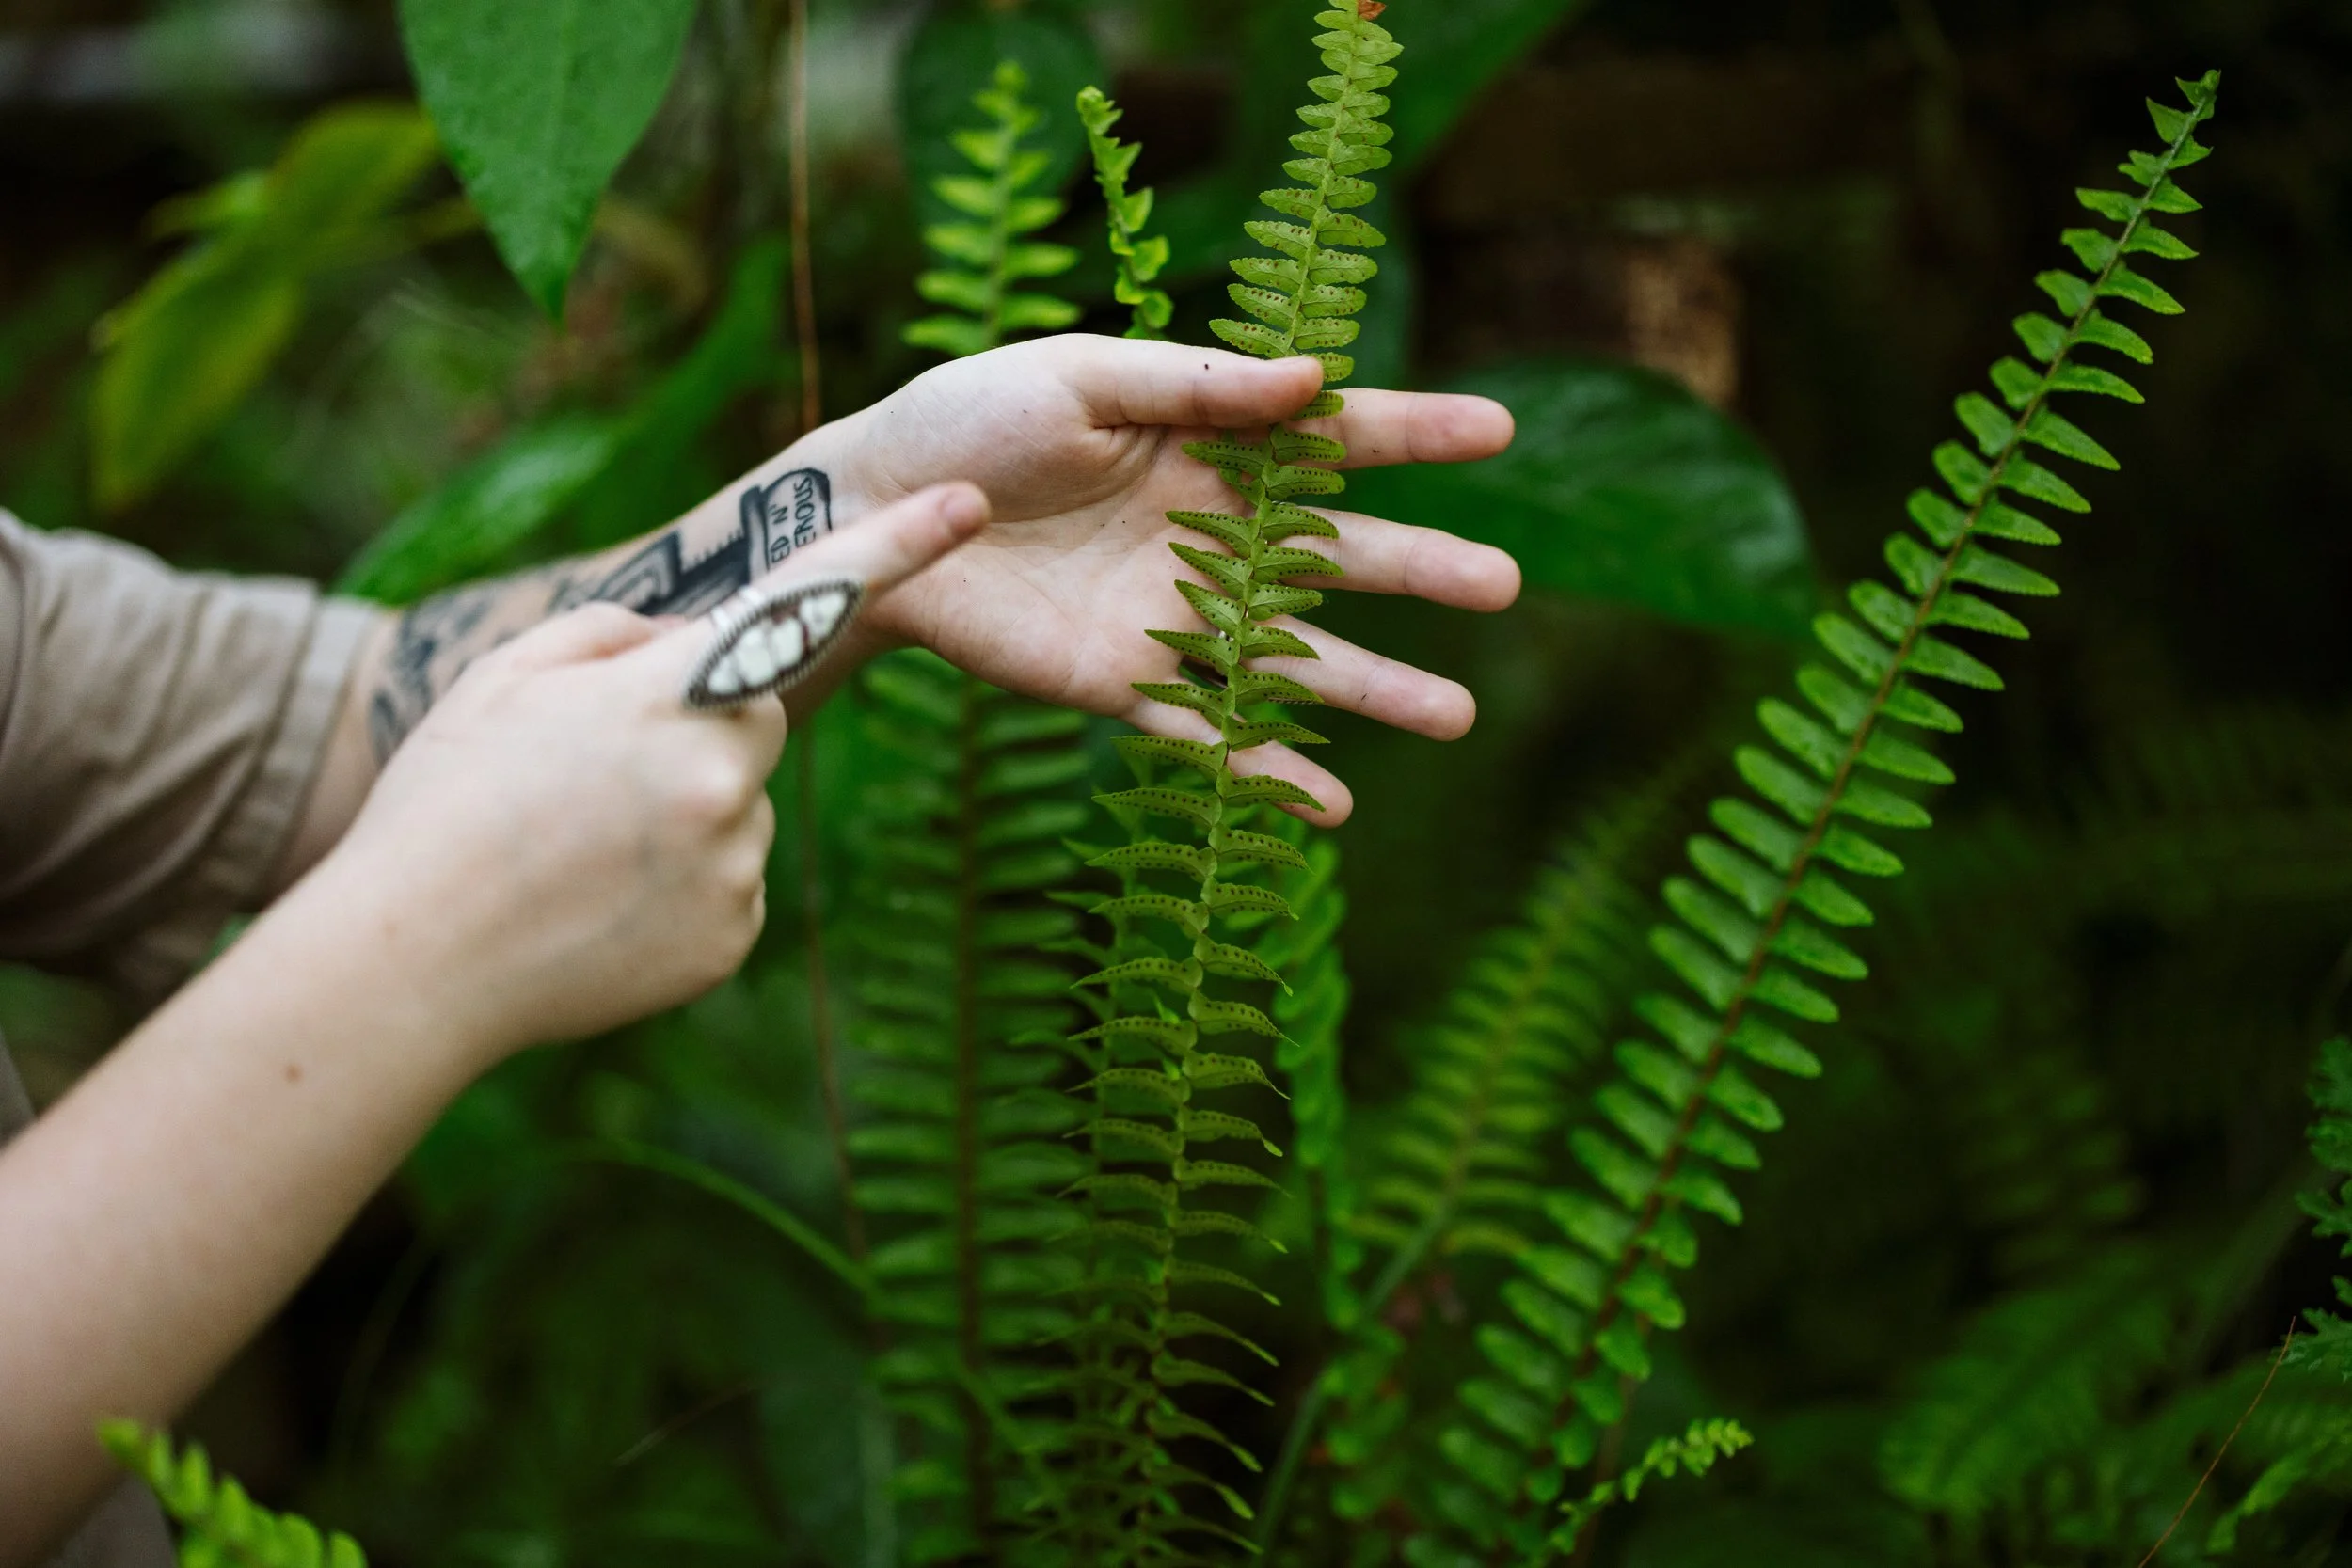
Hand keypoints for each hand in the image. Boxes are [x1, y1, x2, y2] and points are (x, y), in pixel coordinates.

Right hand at [319, 483, 988, 1059]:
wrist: (411, 967)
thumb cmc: (445, 804)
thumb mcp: (505, 677)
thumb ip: (613, 634)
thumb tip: (680, 639)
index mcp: (668, 691)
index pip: (803, 601)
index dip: (895, 548)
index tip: (971, 507)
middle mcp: (722, 774)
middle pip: (759, 712)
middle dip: (702, 723)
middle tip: (593, 769)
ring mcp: (735, 862)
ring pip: (740, 802)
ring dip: (684, 811)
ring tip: (578, 849)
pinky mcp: (735, 936)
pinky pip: (731, 881)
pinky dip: (682, 885)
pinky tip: (601, 904)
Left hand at [835, 336, 1519, 824]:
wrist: (870, 516)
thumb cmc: (967, 421)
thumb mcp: (1077, 376)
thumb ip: (1194, 387)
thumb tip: (1315, 379)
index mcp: (1206, 444)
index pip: (1330, 438)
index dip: (1412, 431)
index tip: (1497, 431)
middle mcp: (1208, 533)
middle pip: (1336, 556)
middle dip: (1421, 567)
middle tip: (1503, 584)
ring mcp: (1173, 614)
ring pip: (1294, 657)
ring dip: (1374, 689)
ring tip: (1455, 718)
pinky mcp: (1123, 683)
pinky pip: (1208, 728)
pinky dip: (1266, 764)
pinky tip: (1330, 802)